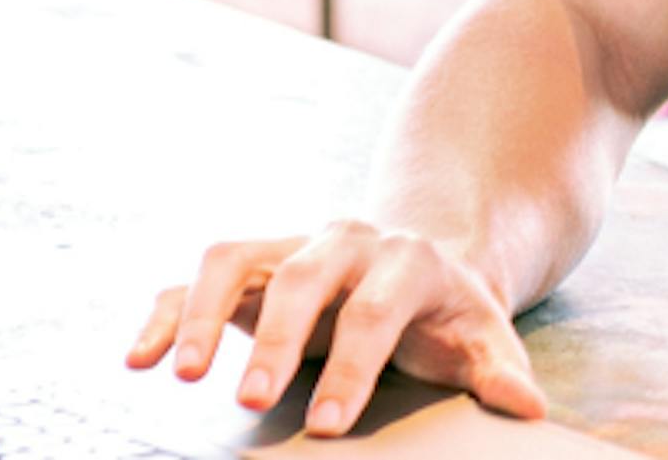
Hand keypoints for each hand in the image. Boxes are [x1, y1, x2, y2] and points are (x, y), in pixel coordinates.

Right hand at [125, 221, 547, 436]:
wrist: (422, 263)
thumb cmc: (448, 315)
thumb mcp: (484, 339)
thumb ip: (501, 373)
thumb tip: (529, 409)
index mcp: (408, 260)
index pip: (376, 311)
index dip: (352, 366)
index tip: (327, 425)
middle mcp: (344, 241)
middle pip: (304, 280)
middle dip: (276, 340)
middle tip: (250, 402)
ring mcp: (292, 247)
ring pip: (236, 260)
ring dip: (206, 314)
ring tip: (181, 376)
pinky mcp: (251, 264)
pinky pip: (197, 279)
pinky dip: (167, 313)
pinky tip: (139, 358)